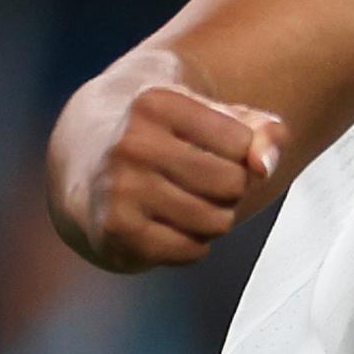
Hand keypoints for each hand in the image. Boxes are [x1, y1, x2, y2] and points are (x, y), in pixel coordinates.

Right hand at [56, 79, 283, 270]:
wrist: (88, 169)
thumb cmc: (166, 140)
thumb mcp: (211, 118)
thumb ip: (260, 130)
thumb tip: (265, 166)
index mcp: (155, 103)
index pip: (242, 141)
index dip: (241, 153)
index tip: (212, 150)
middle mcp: (132, 142)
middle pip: (232, 183)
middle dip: (230, 191)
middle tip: (203, 184)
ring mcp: (121, 188)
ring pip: (216, 222)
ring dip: (215, 221)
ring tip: (189, 206)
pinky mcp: (117, 230)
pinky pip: (190, 251)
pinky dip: (192, 246)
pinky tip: (170, 228)